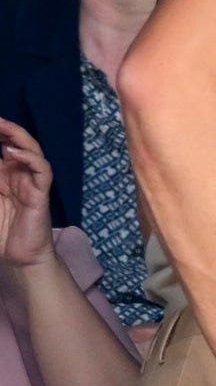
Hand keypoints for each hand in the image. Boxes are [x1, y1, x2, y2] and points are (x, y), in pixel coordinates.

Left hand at [0, 118, 56, 268]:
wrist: (17, 259)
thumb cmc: (0, 232)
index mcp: (3, 174)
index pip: (1, 146)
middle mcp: (18, 174)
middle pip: (16, 143)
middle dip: (5, 128)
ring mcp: (31, 181)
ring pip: (32, 150)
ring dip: (17, 136)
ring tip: (2, 127)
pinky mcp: (41, 192)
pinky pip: (42, 169)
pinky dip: (30, 158)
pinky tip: (13, 153)